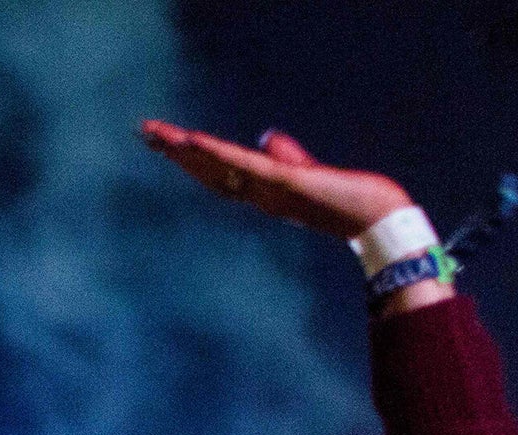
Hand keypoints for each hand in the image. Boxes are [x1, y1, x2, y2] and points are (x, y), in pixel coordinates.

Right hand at [141, 120, 412, 241]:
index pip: (218, 171)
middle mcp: (258, 193)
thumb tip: (268, 138)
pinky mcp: (285, 181)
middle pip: (209, 169)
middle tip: (144, 134)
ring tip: (158, 136)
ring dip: (187, 152)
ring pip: (219, 167)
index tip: (165, 144)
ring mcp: (268, 189)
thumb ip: (286, 156)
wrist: (373, 218)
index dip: (190, 158)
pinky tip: (195, 142)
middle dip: (176, 153)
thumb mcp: (307, 171)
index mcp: (260, 191)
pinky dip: (217, 155)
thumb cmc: (344, 199)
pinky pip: (244, 166)